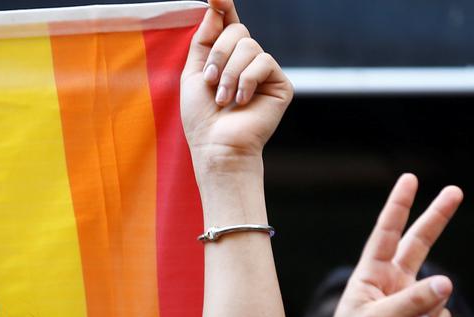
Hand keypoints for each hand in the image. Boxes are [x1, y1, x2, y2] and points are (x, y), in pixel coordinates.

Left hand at [179, 0, 291, 168]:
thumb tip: (215, 6)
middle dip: (218, 55)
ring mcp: (265, 71)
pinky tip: (242, 101)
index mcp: (226, 57)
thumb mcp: (193, 73)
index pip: (228, 23)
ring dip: (229, 73)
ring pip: (250, 46)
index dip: (224, 7)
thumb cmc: (202, 117)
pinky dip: (247, 81)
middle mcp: (247, 61)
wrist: (217, 145)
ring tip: (223, 99)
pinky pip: (263, 62)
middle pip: (238, 31)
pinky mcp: (280, 83)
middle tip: (209, 82)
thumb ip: (203, 40)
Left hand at [318, 174, 462, 316]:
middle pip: (419, 245)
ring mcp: (408, 304)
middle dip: (436, 219)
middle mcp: (390, 285)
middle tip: (455, 191)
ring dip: (433, 312)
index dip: (398, 207)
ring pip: (438, 293)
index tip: (409, 179)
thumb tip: (447, 283)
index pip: (386, 234)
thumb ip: (412, 300)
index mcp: (370, 277)